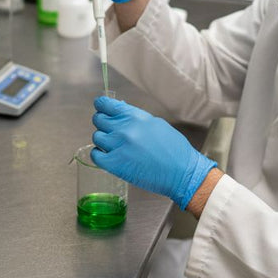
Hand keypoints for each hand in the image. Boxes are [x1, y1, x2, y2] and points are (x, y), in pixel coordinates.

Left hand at [90, 96, 216, 209]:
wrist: (182, 172)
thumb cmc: (174, 149)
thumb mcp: (155, 124)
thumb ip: (134, 117)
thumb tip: (118, 110)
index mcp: (135, 116)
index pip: (105, 105)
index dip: (101, 106)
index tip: (101, 109)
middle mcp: (124, 129)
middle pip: (98, 120)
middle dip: (103, 124)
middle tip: (112, 131)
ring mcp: (118, 146)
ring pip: (97, 137)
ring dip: (104, 141)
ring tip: (116, 147)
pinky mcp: (114, 164)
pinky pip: (95, 155)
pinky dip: (100, 155)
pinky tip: (109, 156)